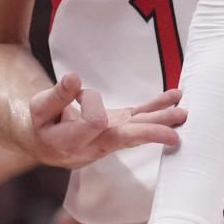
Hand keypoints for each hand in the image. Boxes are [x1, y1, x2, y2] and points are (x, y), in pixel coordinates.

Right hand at [28, 74, 185, 168]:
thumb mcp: (40, 109)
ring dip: (162, 121)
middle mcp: (97, 145)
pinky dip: (158, 107)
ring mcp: (112, 137)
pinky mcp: (120, 127)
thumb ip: (57, 96)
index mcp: (73, 143)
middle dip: (150, 134)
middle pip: (127, 139)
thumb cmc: (42, 124)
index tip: (76, 91)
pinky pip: (140, 117)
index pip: (93, 121)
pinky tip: (175, 98)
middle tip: (173, 136)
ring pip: (139, 130)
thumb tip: (74, 78)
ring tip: (183, 113)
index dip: (90, 101)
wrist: (46, 142)